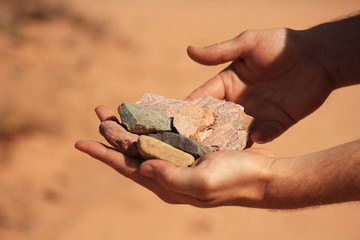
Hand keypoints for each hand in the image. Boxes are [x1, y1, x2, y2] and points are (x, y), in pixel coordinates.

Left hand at [75, 106, 275, 207]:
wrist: (262, 176)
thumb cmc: (236, 180)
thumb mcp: (204, 182)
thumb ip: (172, 178)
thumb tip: (141, 168)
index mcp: (166, 184)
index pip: (127, 168)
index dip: (103, 155)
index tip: (81, 143)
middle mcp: (168, 174)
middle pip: (132, 153)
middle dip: (114, 134)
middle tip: (100, 112)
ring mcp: (178, 162)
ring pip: (145, 143)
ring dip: (130, 127)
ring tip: (116, 111)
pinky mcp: (189, 151)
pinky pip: (163, 137)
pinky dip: (151, 125)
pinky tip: (146, 116)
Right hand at [186, 28, 333, 142]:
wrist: (318, 55)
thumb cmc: (279, 44)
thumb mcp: (247, 43)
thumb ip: (219, 51)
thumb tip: (189, 50)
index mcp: (227, 84)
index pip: (203, 98)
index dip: (190, 108)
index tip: (176, 121)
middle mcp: (239, 102)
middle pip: (216, 121)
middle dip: (205, 131)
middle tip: (192, 142)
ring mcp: (258, 114)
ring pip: (237, 133)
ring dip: (229, 141)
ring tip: (219, 150)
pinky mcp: (277, 123)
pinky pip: (266, 134)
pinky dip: (260, 137)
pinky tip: (256, 137)